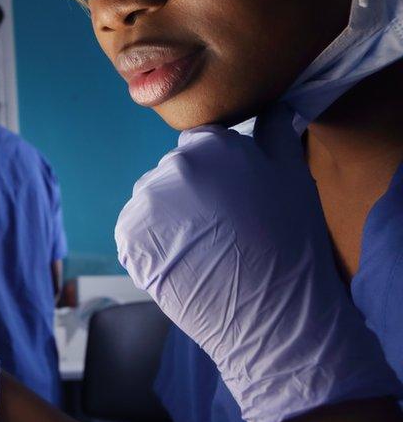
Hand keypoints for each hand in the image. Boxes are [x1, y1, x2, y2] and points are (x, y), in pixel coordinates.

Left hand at [116, 105, 401, 421]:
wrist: (272, 314)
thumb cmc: (291, 245)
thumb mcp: (293, 178)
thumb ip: (275, 136)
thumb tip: (272, 107)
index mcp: (209, 144)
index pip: (199, 148)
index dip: (216, 178)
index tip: (232, 204)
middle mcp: (171, 166)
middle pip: (172, 176)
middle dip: (190, 200)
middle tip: (222, 233)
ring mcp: (146, 202)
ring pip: (152, 205)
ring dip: (168, 224)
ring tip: (203, 253)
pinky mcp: (128, 237)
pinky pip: (134, 234)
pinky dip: (151, 248)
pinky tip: (181, 264)